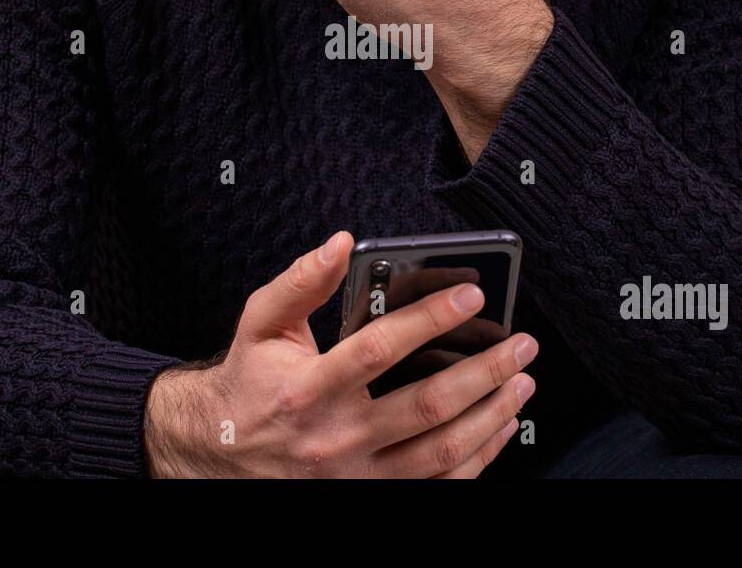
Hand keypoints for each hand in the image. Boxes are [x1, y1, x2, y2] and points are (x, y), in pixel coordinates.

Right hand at [143, 231, 537, 477]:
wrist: (218, 454)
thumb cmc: (249, 381)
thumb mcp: (261, 324)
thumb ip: (302, 281)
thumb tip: (342, 243)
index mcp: (308, 390)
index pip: (381, 348)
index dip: (432, 317)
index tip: (473, 291)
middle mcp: (336, 439)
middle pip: (427, 406)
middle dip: (486, 371)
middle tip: (522, 343)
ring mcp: (357, 479)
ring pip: (442, 453)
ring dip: (492, 416)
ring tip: (523, 381)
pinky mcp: (370, 498)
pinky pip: (439, 487)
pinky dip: (479, 459)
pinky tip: (499, 427)